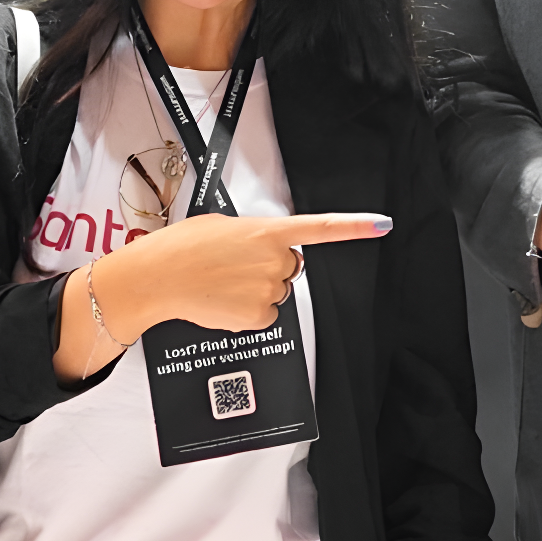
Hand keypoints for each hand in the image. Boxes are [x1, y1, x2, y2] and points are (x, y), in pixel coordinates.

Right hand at [54, 211, 387, 380]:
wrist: (159, 276)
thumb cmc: (183, 246)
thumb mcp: (223, 225)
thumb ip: (253, 235)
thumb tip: (258, 250)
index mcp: (268, 231)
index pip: (320, 228)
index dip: (355, 227)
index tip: (382, 224)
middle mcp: (276, 260)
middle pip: (289, 266)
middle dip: (269, 267)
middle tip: (235, 265)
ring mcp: (269, 289)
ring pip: (275, 292)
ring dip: (255, 289)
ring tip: (222, 282)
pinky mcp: (259, 316)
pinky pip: (264, 315)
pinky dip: (247, 311)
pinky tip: (224, 301)